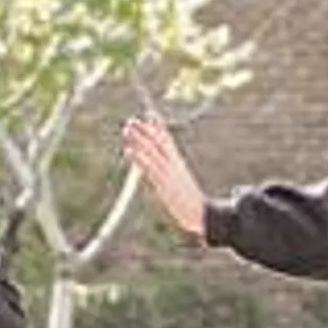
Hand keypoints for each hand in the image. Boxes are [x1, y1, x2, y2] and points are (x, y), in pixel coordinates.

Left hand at [122, 113, 208, 235]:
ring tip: (127, 130)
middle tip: (131, 120)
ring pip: (151, 152)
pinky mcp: (163, 184)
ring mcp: (168, 173)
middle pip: (157, 143)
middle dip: (145, 130)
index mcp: (177, 164)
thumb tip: (165, 166)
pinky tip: (129, 150)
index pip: (167, 141)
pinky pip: (149, 168)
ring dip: (138, 139)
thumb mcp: (180, 183)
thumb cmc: (189, 201)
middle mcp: (173, 165)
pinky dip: (139, 158)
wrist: (201, 213)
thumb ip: (171, 171)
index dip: (158, 127)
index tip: (149, 114)